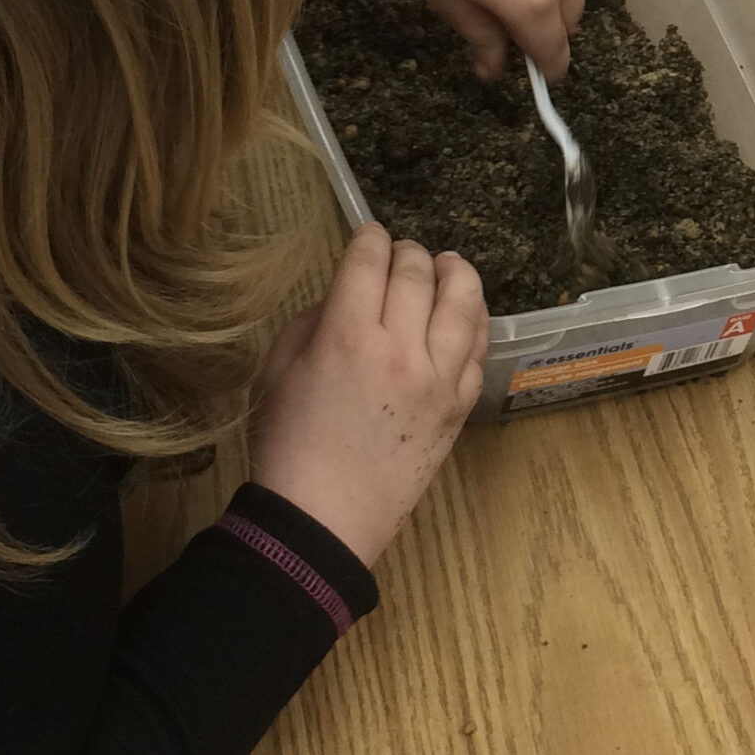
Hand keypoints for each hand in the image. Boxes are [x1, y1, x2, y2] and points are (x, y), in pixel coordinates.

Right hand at [249, 225, 488, 568]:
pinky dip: (474, 320)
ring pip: (463, 301)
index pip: (369, 260)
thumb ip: (313, 322)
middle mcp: (400, 349)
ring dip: (456, 273)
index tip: (370, 235)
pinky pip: (478, 348)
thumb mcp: (276, 371)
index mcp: (345, 335)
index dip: (370, 237)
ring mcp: (438, 379)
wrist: (321, 520)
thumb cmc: (286, 447)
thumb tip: (346, 297)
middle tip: (402, 254)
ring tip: (448, 266)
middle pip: (418, 273)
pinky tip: (464, 312)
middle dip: (409, 252)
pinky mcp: (459, 407)